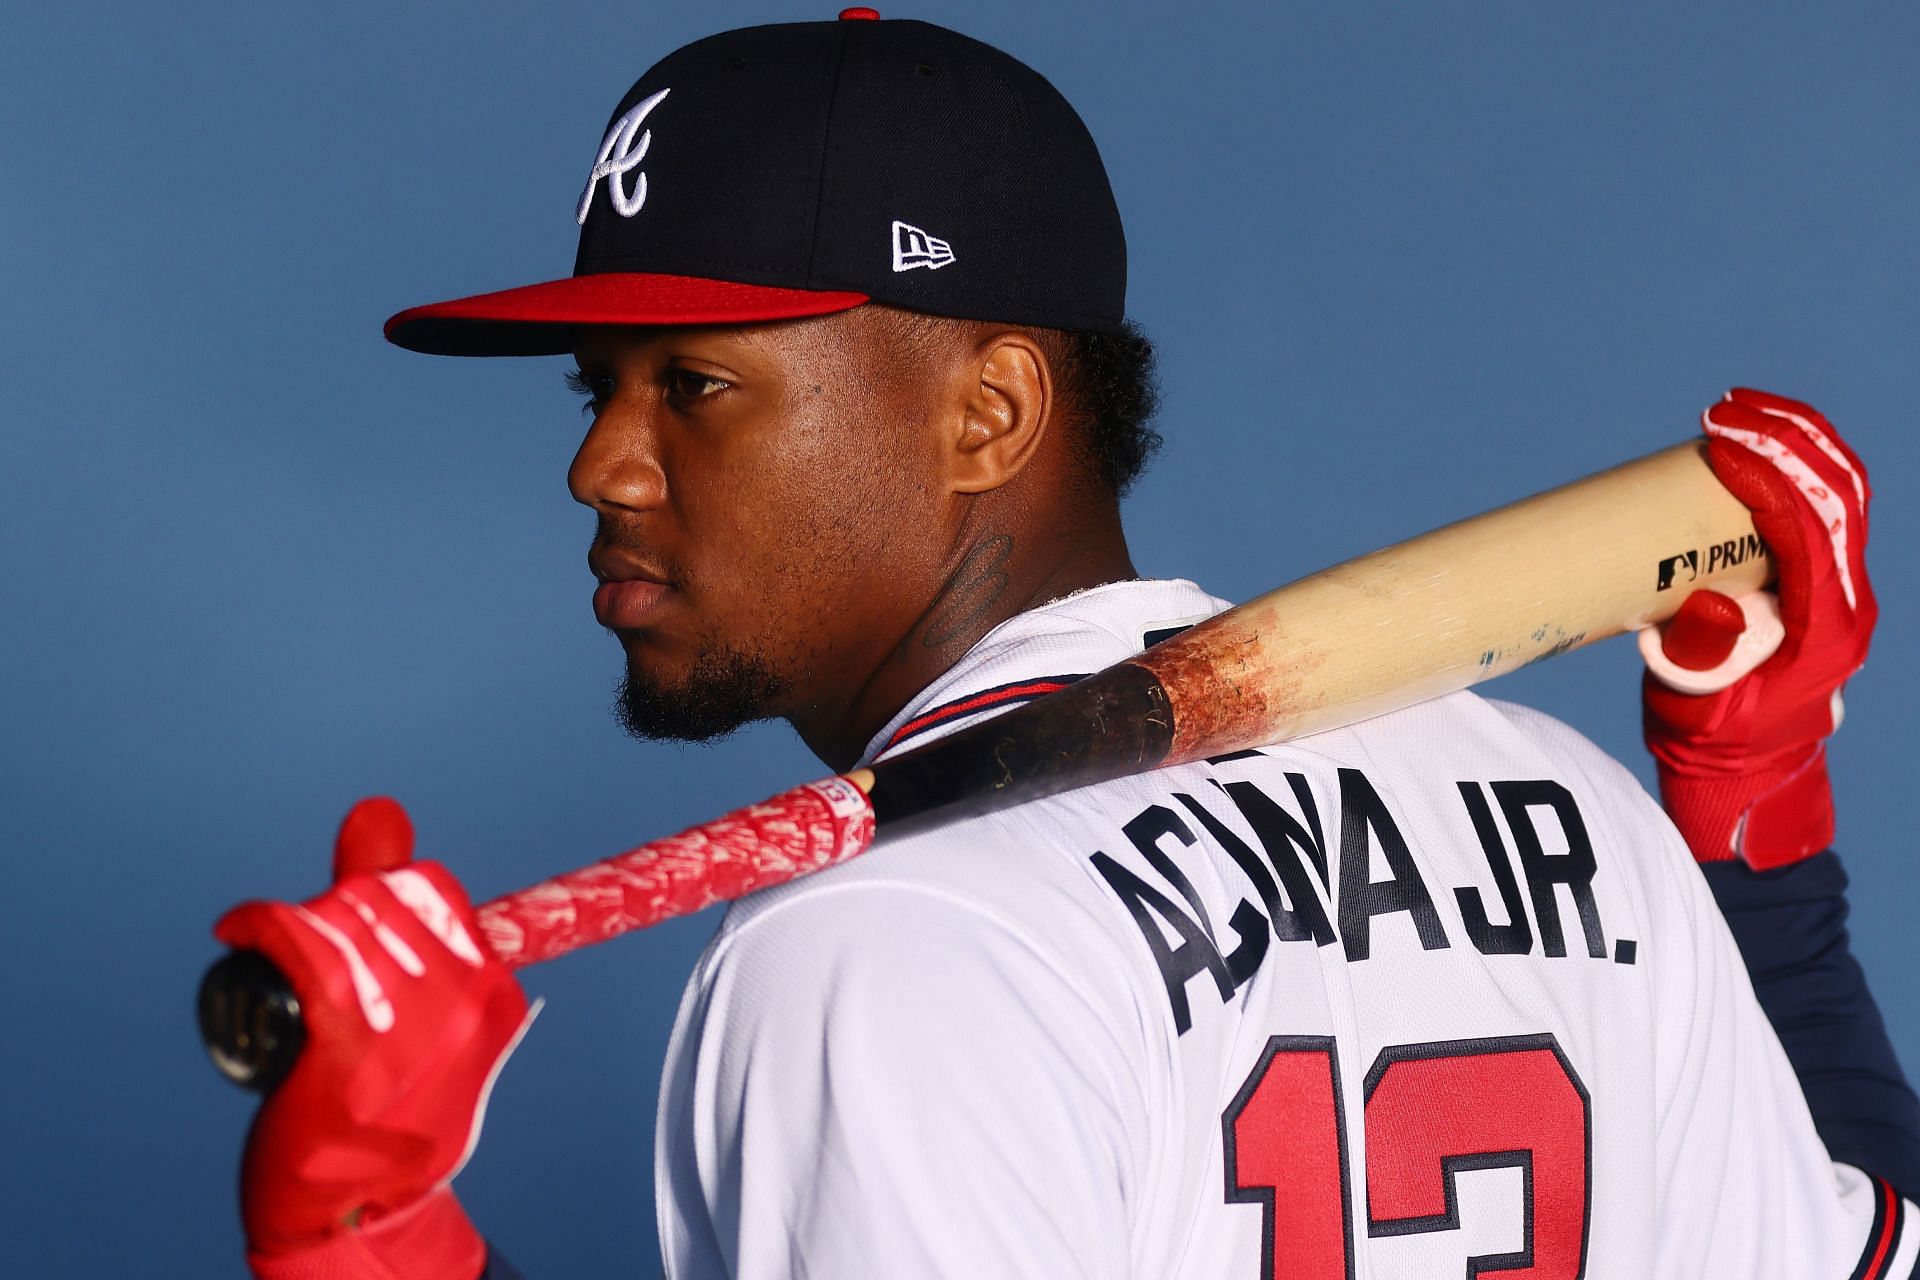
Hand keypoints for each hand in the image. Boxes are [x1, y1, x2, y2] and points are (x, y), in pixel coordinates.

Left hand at [214, 798, 532, 1279]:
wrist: (357, 1216)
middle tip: (301, 945)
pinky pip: (305, 946)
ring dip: (295, 921)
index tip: (346, 921)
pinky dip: (265, 924)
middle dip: (333, 905)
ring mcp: (415, 1020)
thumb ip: (403, 915)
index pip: (434, 890)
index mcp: (495, 995)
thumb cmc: (384, 1115)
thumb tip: (377, 808)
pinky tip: (241, 930)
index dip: (380, 890)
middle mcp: (466, 1001)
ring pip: (343, 917)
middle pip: (386, 897)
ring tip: (269, 944)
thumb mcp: (418, 1015)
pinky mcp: (352, 1038)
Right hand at [1642, 388, 1874, 868]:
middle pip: (1839, 494)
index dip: (1769, 476)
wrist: (1749, 776)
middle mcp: (1847, 602)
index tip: (1719, 443)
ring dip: (1797, 439)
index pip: (1810, 528)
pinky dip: (1797, 464)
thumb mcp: (1699, 709)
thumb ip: (1700, 662)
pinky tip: (1758, 443)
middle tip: (1725, 410)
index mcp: (1826, 628)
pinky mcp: (1820, 584)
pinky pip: (1825, 506)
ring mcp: (1841, 590)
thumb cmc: (1716, 746)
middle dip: (1786, 439)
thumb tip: (1711, 604)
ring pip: (1842, 491)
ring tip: (1740, 409)